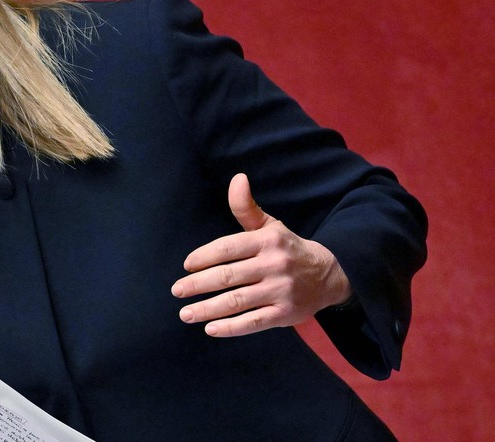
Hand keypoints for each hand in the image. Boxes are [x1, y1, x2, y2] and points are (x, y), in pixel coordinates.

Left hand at [171, 173, 351, 336]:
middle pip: (229, 276)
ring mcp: (280, 291)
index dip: (204, 256)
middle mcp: (273, 265)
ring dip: (208, 309)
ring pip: (237, 301)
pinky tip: (210, 329)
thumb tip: (237, 179)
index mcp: (266, 241)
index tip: (186, 266)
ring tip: (186, 313)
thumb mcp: (269, 226)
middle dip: (198, 284)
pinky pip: (253, 322)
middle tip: (177, 290)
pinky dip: (231, 327)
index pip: (228, 247)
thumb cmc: (287, 248)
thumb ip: (246, 207)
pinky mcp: (285, 314)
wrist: (329, 275)